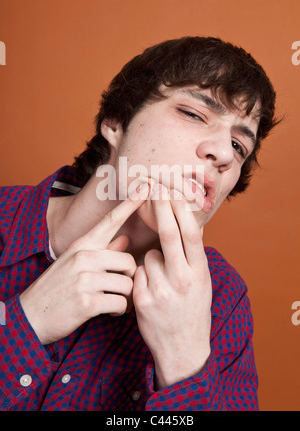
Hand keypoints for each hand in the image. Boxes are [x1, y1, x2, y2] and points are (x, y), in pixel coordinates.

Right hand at [19, 182, 149, 344]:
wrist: (31, 315)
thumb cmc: (57, 288)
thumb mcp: (75, 262)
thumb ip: (103, 250)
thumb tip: (125, 239)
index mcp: (82, 245)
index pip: (111, 220)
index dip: (131, 204)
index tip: (147, 188)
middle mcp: (83, 257)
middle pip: (129, 261)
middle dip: (129, 278)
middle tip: (119, 289)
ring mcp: (84, 278)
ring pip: (128, 284)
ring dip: (125, 297)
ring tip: (112, 301)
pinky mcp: (87, 302)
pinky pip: (120, 303)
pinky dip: (119, 311)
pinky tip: (108, 311)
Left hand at [133, 184, 211, 388]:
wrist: (183, 349)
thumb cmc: (194, 311)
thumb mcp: (203, 283)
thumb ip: (194, 257)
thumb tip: (188, 225)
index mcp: (200, 273)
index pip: (190, 234)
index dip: (180, 210)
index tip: (172, 191)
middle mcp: (182, 280)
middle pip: (169, 235)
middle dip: (161, 208)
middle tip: (155, 188)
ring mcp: (161, 290)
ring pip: (150, 256)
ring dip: (153, 260)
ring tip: (163, 281)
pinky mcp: (142, 300)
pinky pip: (138, 273)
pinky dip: (143, 275)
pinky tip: (152, 291)